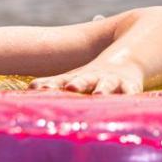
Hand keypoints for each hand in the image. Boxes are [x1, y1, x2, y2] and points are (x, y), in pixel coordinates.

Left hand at [29, 61, 144, 94]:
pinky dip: (129, 96)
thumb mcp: (74, 78)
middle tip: (70, 87)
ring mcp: (113, 82)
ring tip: (99, 95)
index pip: (62, 80)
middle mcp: (95, 78)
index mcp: (79, 77)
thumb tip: (30, 88)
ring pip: (107, 85)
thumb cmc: (93, 77)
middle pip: (84, 79)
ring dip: (103, 89)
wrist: (126, 61)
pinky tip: (129, 100)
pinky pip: (131, 92)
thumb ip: (53, 83)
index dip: (51, 84)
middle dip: (78, 83)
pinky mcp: (130, 87)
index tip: (38, 88)